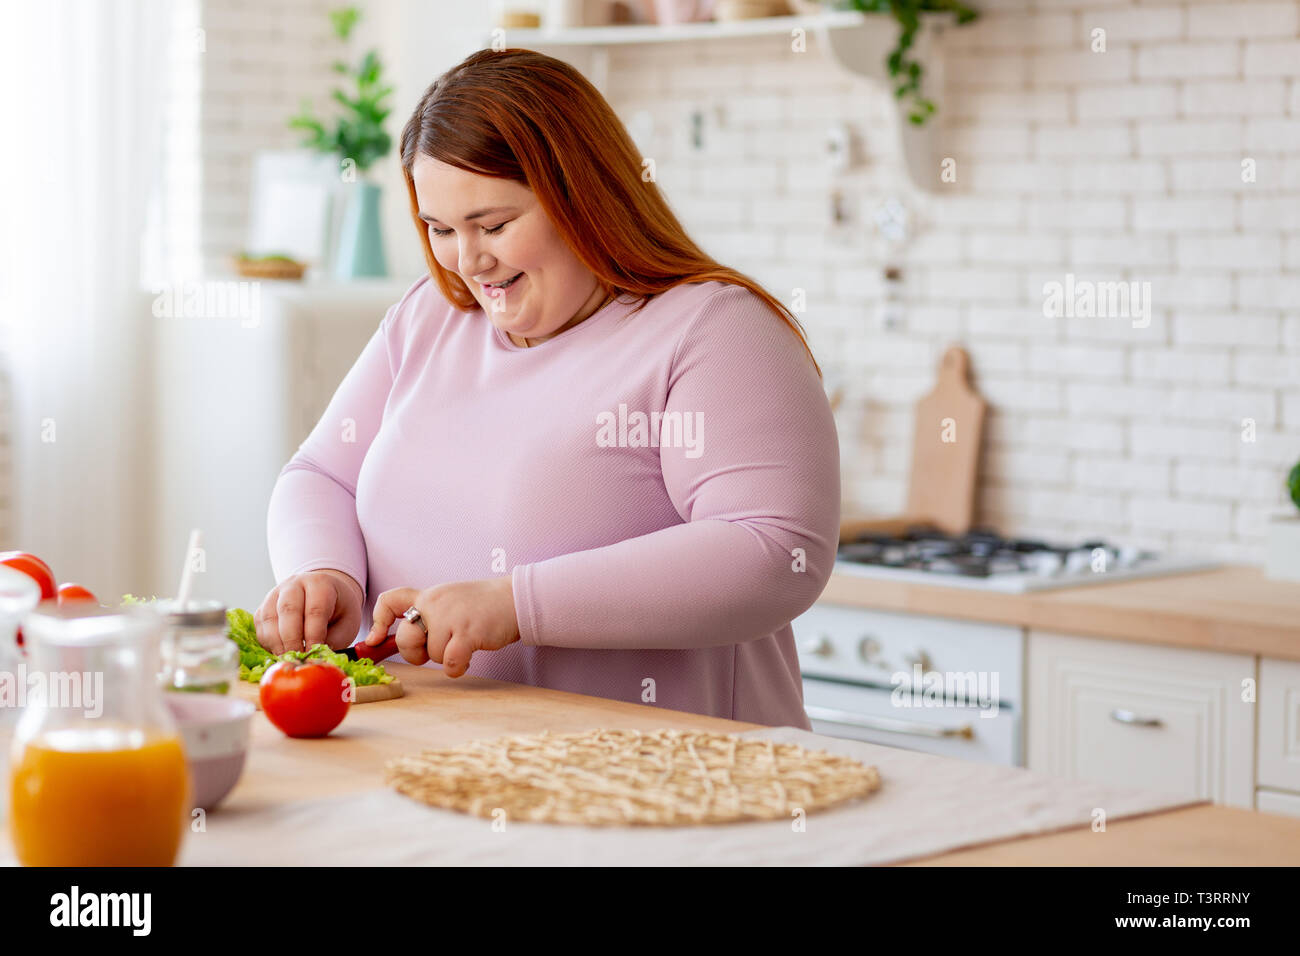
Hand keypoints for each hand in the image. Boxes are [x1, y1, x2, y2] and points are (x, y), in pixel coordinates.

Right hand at [254, 569, 363, 654]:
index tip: (313, 654)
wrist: (325, 592)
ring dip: (277, 643)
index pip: (315, 610)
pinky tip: (280, 651)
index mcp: (320, 583)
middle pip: (288, 610)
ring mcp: (276, 593)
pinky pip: (261, 625)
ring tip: (288, 658)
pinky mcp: (264, 606)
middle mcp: (295, 584)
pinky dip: (268, 642)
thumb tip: (315, 656)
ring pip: (269, 618)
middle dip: (292, 640)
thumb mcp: (347, 622)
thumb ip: (334, 639)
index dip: (313, 635)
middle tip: (298, 658)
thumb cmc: (338, 609)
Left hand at [365, 577, 519, 677]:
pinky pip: (449, 663)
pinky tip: (469, 656)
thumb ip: (428, 616)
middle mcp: (434, 603)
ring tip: (464, 644)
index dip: (377, 622)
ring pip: (432, 655)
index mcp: (428, 596)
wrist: (514, 599)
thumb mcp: (449, 601)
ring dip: (447, 658)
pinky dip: (458, 667)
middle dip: (415, 654)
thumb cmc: (481, 606)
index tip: (375, 639)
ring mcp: (450, 617)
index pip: (389, 601)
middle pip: (404, 639)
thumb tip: (402, 642)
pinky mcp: (467, 633)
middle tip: (435, 650)